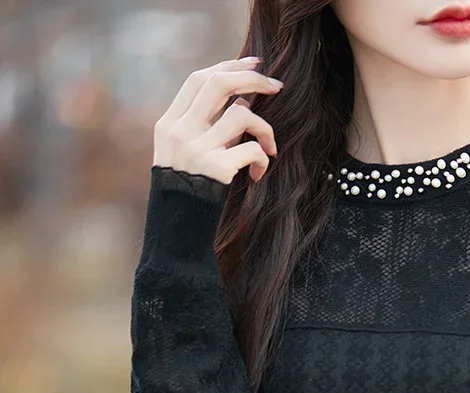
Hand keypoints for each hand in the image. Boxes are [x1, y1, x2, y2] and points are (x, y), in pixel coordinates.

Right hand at [152, 56, 282, 184]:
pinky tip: (260, 174)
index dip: (228, 66)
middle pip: (219, 84)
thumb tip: (243, 100)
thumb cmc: (188, 191)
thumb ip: (204, 127)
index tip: (254, 64)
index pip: (198, 79)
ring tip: (270, 147)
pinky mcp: (216, 169)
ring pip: (241, 115)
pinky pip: (252, 149)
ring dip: (264, 128)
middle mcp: (180, 131)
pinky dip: (263, 158)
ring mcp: (197, 149)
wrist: (178, 229)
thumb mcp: (185, 154)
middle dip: (252, 80)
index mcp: (168, 123)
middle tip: (277, 87)